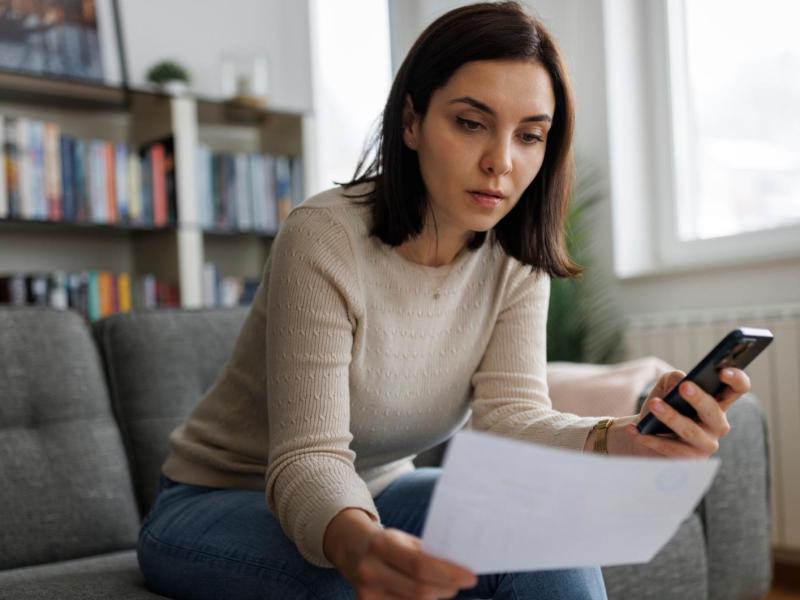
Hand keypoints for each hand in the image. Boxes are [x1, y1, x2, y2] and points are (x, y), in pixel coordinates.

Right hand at [325, 509, 476, 599]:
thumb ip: (426, 553)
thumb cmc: (387, 543)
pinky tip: (430, 596)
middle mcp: (371, 571)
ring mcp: (367, 593)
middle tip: (462, 583)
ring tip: (446, 587)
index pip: (420, 565)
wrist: (352, 549)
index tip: (470, 576)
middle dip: (446, 588)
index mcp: (382, 545)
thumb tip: (458, 568)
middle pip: (419, 591)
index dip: (448, 573)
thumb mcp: (404, 539)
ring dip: (436, 598)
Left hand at [621, 368, 750, 457]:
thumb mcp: (665, 387)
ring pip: (691, 431)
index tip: (722, 371)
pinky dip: (650, 438)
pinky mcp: (689, 460)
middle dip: (700, 399)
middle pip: (714, 411)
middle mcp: (718, 424)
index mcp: (718, 402)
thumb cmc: (664, 405)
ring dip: (671, 417)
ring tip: (653, 404)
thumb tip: (678, 381)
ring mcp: (706, 444)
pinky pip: (671, 449)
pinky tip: (634, 429)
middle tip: (684, 387)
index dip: (736, 379)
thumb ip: (673, 378)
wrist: (647, 433)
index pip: (738, 389)